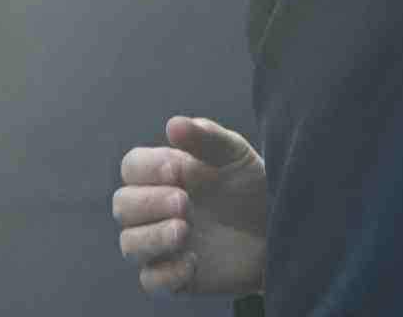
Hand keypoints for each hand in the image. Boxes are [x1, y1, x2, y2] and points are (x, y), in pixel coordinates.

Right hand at [114, 116, 268, 297]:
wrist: (280, 228)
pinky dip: (166, 273)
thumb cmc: (253, 185)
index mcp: (166, 174)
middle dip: (147, 203)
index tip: (177, 168)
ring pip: (130, 244)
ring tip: (185, 230)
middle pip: (122, 205)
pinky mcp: (175, 275)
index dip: (147, 168)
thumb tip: (173, 123)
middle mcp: (156, 208)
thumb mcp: (237, 156)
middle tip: (184, 201)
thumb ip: (207, 138)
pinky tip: (193, 261)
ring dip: (153, 237)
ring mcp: (163, 242)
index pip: (132, 167)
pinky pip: (152, 280)